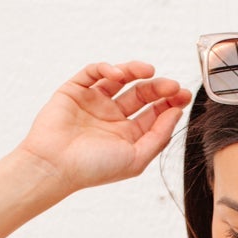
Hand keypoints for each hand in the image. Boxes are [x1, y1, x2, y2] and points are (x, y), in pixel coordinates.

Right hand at [15, 60, 191, 191]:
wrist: (55, 166)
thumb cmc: (93, 169)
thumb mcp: (136, 158)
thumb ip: (158, 136)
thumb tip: (176, 112)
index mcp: (127, 135)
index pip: (154, 112)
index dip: (169, 102)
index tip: (182, 95)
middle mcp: (112, 117)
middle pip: (141, 94)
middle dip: (158, 87)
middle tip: (172, 85)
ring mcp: (94, 102)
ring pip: (120, 79)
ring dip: (136, 71)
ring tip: (149, 71)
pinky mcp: (75, 90)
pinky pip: (93, 72)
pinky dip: (107, 68)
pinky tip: (119, 74)